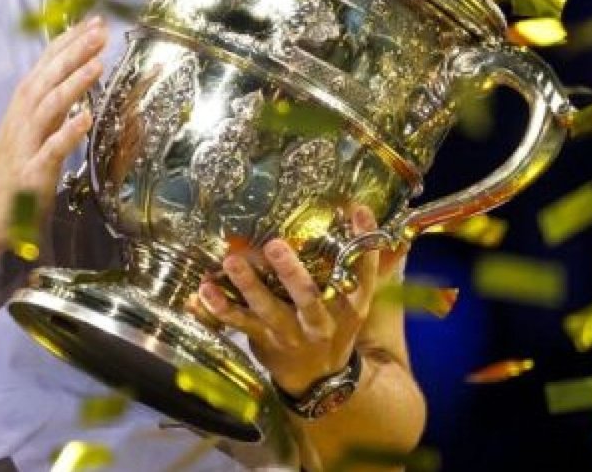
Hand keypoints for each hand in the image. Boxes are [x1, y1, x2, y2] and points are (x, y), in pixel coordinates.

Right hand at [0, 15, 106, 253]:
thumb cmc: (8, 178)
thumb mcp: (28, 135)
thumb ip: (48, 110)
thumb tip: (74, 83)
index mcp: (21, 111)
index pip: (44, 67)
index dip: (66, 43)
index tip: (90, 22)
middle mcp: (20, 123)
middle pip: (46, 79)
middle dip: (73, 52)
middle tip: (99, 30)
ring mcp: (24, 147)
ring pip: (47, 107)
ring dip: (72, 83)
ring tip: (97, 63)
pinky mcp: (30, 174)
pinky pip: (50, 150)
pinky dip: (67, 132)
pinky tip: (86, 118)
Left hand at [191, 207, 394, 397]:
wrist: (319, 380)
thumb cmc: (335, 327)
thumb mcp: (357, 302)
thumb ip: (371, 267)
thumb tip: (389, 228)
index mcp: (351, 308)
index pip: (362, 274)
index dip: (363, 244)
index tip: (357, 210)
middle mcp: (321, 322)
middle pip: (308, 297)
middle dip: (291, 272)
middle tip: (275, 244)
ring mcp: (291, 333)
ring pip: (268, 309)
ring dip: (248, 285)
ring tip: (231, 261)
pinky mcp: (264, 339)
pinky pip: (239, 323)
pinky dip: (220, 307)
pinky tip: (202, 289)